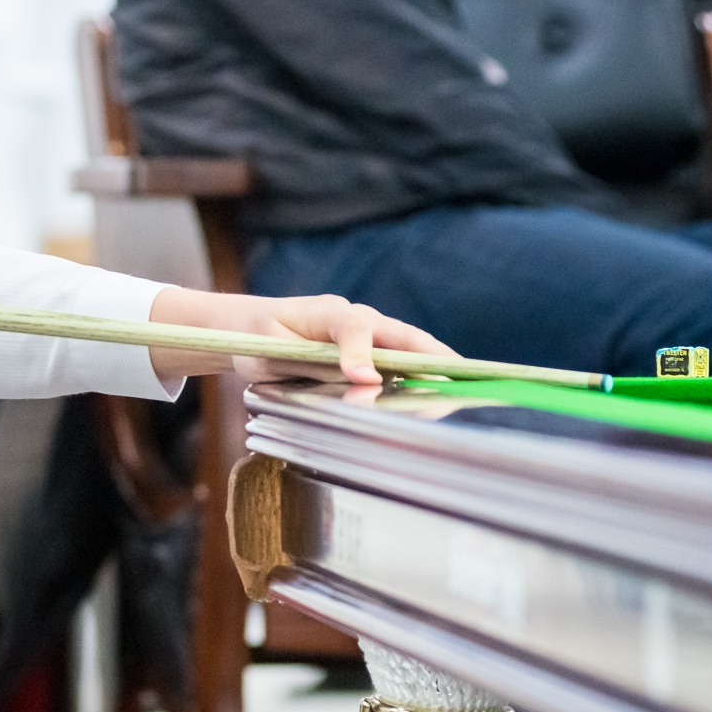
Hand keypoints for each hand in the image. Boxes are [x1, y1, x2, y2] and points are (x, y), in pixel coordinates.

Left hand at [146, 287, 452, 385]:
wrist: (248, 329)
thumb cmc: (256, 338)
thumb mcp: (269, 350)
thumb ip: (307, 360)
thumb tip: (356, 380)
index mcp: (327, 313)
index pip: (352, 327)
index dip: (360, 353)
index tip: (364, 380)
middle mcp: (356, 319)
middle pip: (402, 335)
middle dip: (434, 357)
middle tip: (463, 379)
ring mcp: (368, 335)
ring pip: (409, 348)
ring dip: (436, 369)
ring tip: (463, 393)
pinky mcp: (370, 352)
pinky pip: (401, 363)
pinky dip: (422, 379)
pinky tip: (440, 398)